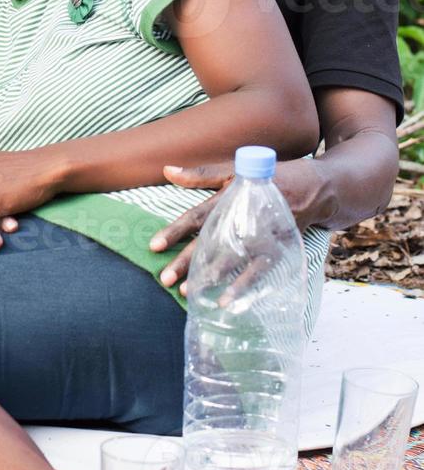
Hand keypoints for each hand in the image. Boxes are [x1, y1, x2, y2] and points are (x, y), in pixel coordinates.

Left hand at [149, 157, 316, 294]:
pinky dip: (242, 286)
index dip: (175, 231)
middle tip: (164, 278)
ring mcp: (264, 234)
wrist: (316, 186)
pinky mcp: (279, 248)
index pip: (197, 215)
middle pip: (211, 241)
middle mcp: (245, 217)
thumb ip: (201, 174)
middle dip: (187, 260)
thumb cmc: (269, 176)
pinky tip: (225, 301)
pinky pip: (258, 271)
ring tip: (188, 292)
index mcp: (230, 195)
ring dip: (210, 276)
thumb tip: (167, 170)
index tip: (153, 246)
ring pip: (232, 258)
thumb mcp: (235, 169)